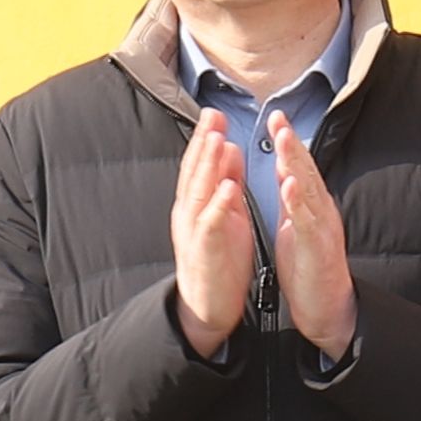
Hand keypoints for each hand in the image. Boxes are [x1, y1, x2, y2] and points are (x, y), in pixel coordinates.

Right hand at [169, 112, 255, 357]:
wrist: (207, 306)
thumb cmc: (220, 259)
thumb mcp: (226, 213)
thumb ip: (227, 182)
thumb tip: (230, 150)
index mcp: (197, 204)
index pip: (200, 165)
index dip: (206, 138)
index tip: (215, 113)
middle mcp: (190, 213)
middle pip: (195, 171)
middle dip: (204, 142)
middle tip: (213, 114)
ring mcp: (194, 230)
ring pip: (198, 192)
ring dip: (207, 165)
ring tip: (217, 138)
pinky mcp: (205, 250)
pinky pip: (211, 223)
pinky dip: (218, 203)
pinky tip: (227, 186)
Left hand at [265, 113, 357, 359]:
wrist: (328, 309)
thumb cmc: (309, 270)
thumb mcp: (296, 228)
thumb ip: (293, 200)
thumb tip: (286, 172)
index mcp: (312, 208)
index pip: (299, 169)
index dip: (288, 142)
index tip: (275, 117)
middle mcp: (321, 213)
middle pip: (306, 172)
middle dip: (291, 143)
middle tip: (279, 117)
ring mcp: (323, 229)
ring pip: (309, 190)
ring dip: (295, 164)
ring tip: (284, 140)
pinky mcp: (319, 249)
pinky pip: (307, 222)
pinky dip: (298, 203)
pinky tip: (289, 186)